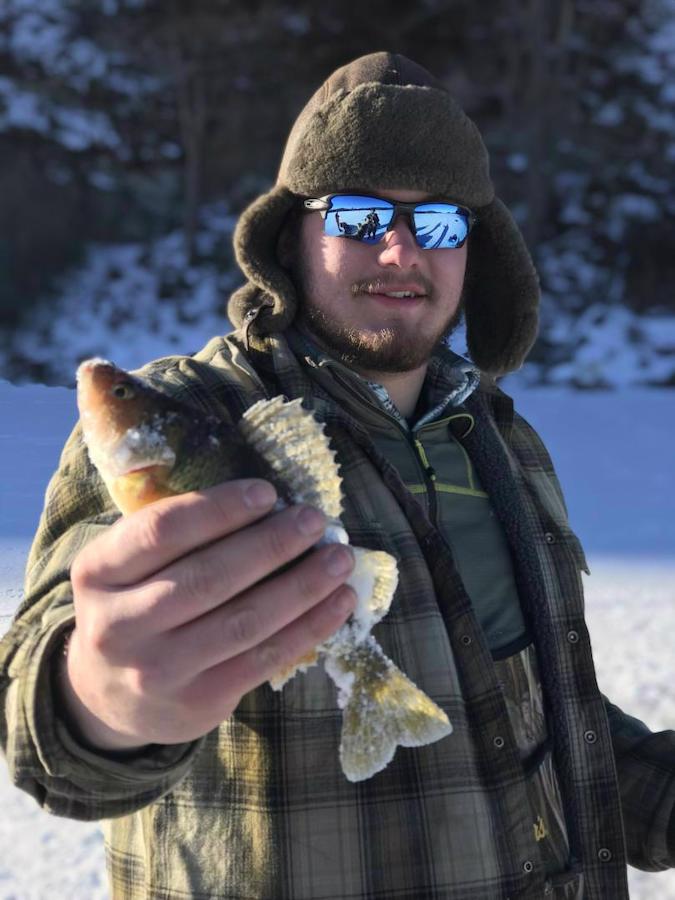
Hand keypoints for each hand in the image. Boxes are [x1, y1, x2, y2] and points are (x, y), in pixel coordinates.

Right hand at [58, 479, 355, 751]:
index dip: (219, 509)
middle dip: (272, 544)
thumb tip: (272, 504)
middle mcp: (118, 625)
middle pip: (208, 577)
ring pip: (244, 620)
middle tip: (315, 520)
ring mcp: (157, 671)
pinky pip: (264, 658)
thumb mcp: (129, 566)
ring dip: (302, 586)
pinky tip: (339, 601)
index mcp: (98, 573)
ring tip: (340, 559)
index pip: (161, 531)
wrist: (109, 697)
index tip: (268, 493)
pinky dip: (310, 627)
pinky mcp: (197, 703)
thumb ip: (179, 537)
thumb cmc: (136, 605)